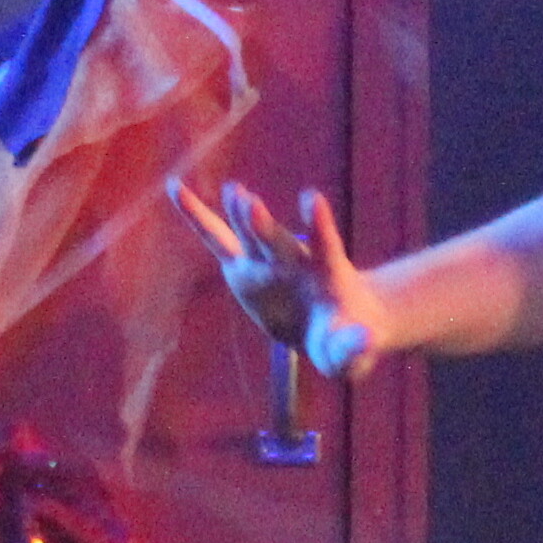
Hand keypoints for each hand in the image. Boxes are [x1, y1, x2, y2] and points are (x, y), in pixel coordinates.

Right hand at [175, 182, 398, 374]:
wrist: (333, 328)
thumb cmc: (346, 340)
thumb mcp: (353, 352)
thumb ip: (355, 346)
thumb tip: (366, 342)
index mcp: (327, 276)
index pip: (326, 247)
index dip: (319, 225)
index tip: (312, 198)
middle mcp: (295, 263)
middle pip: (279, 242)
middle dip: (264, 226)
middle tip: (251, 202)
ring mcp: (268, 262)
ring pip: (250, 236)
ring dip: (241, 215)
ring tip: (233, 191)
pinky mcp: (243, 268)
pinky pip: (216, 240)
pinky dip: (197, 216)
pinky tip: (177, 189)